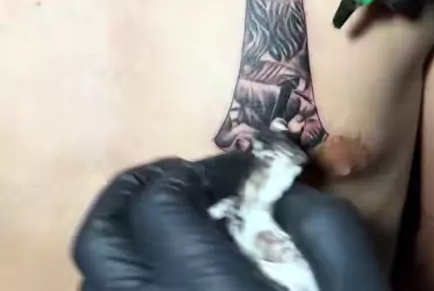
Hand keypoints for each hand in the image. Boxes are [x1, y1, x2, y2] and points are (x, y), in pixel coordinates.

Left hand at [73, 153, 389, 289]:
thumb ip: (323, 225)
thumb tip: (281, 189)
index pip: (161, 204)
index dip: (199, 172)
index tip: (241, 174)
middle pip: (101, 237)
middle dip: (138, 191)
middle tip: (186, 183)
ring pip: (93, 281)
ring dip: (128, 239)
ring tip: (177, 230)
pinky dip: (126, 285)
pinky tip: (172, 285)